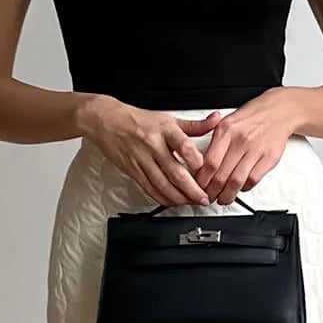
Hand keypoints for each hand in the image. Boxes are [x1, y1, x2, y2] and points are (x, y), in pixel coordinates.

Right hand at [77, 94, 212, 206]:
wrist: (107, 121)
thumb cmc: (139, 120)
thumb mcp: (169, 119)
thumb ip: (194, 125)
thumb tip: (216, 121)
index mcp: (165, 130)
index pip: (183, 145)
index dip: (195, 159)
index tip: (205, 169)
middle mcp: (153, 145)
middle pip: (175, 171)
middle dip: (191, 189)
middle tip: (203, 197)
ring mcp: (142, 160)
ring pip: (162, 184)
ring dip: (178, 197)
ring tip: (191, 202)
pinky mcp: (133, 170)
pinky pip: (149, 188)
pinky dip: (162, 198)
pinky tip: (172, 202)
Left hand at [181, 89, 297, 204]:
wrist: (279, 111)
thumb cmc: (252, 117)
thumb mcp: (227, 122)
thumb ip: (215, 143)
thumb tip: (201, 166)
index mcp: (226, 131)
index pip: (209, 163)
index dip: (202, 181)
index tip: (199, 187)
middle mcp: (240, 140)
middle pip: (221, 176)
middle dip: (212, 192)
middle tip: (209, 197)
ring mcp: (256, 150)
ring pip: (237, 182)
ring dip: (227, 195)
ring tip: (223, 198)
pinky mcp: (269, 158)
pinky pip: (253, 180)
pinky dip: (244, 188)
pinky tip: (240, 188)